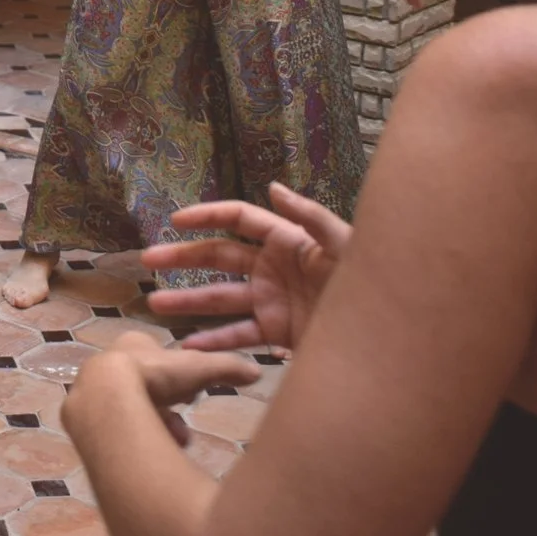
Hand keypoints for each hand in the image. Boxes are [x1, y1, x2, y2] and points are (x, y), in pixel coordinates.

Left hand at [66, 330, 259, 448]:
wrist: (108, 399)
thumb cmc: (155, 376)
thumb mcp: (198, 368)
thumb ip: (227, 367)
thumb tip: (256, 372)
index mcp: (132, 346)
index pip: (158, 359)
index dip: (179, 378)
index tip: (192, 396)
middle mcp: (108, 365)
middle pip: (143, 387)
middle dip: (166, 408)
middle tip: (183, 426)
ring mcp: (92, 392)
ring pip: (129, 411)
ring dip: (154, 427)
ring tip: (174, 443)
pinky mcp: (83, 421)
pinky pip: (114, 430)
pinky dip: (136, 440)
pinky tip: (153, 452)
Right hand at [141, 182, 352, 351]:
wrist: (389, 335)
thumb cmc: (372, 282)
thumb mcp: (344, 246)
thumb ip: (310, 217)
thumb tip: (273, 188)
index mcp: (286, 240)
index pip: (238, 220)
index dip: (206, 216)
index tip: (175, 221)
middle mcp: (272, 268)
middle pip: (218, 258)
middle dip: (182, 257)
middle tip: (148, 259)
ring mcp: (272, 301)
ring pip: (220, 298)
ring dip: (187, 300)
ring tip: (154, 303)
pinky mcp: (278, 333)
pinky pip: (240, 336)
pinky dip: (214, 342)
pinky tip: (190, 347)